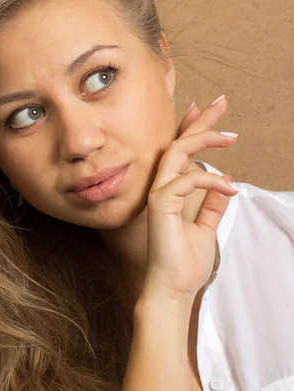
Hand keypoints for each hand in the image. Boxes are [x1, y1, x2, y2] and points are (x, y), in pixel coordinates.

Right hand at [140, 96, 237, 310]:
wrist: (172, 289)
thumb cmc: (184, 263)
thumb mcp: (206, 228)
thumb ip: (212, 205)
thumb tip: (226, 183)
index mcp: (170, 192)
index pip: (181, 154)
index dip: (194, 130)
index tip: (209, 111)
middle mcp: (161, 188)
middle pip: (179, 144)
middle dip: (201, 122)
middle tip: (221, 102)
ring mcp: (158, 195)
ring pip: (178, 153)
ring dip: (205, 139)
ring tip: (232, 135)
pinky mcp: (159, 205)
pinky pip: (186, 180)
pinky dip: (210, 180)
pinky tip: (230, 187)